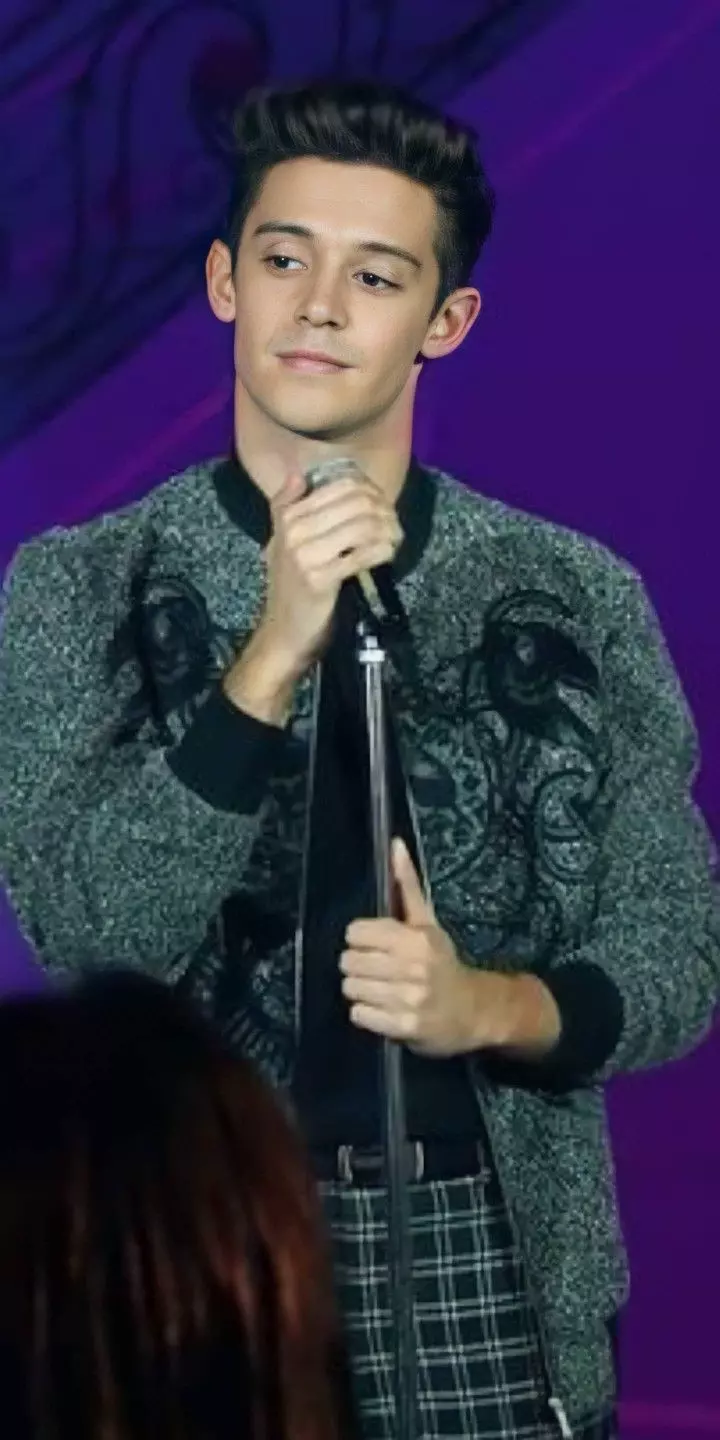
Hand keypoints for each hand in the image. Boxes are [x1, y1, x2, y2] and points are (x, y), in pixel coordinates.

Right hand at [262, 467, 400, 671]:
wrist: (283, 632)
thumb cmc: (290, 586)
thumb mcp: (281, 542)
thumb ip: (286, 506)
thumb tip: (298, 472)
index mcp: (287, 516)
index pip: (340, 486)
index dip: (371, 491)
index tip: (384, 505)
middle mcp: (293, 530)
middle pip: (355, 503)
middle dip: (384, 510)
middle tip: (395, 524)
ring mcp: (305, 555)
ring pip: (362, 526)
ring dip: (387, 531)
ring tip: (395, 539)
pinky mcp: (320, 579)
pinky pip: (362, 555)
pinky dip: (382, 552)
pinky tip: (388, 555)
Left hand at [341, 839, 493, 1056]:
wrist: (474, 1011)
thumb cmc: (443, 963)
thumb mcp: (428, 923)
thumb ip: (408, 884)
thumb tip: (394, 844)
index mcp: (416, 938)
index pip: (356, 933)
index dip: (360, 939)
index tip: (373, 946)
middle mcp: (413, 967)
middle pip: (349, 961)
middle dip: (357, 966)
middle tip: (375, 970)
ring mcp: (408, 999)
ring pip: (351, 988)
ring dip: (361, 990)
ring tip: (380, 989)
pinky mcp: (404, 1027)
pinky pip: (359, 1015)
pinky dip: (366, 1013)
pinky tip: (383, 1008)